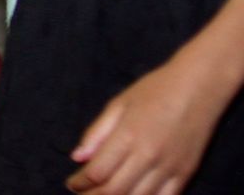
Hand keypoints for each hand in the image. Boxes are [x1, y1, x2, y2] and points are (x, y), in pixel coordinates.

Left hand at [66, 53, 226, 194]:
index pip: (97, 172)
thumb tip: (77, 157)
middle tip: (83, 193)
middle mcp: (148, 156)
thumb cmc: (155, 90)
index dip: (80, 183)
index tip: (72, 184)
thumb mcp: (118, 104)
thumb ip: (97, 133)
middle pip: (115, 191)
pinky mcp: (186, 174)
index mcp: (127, 136)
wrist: (199, 87)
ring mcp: (169, 168)